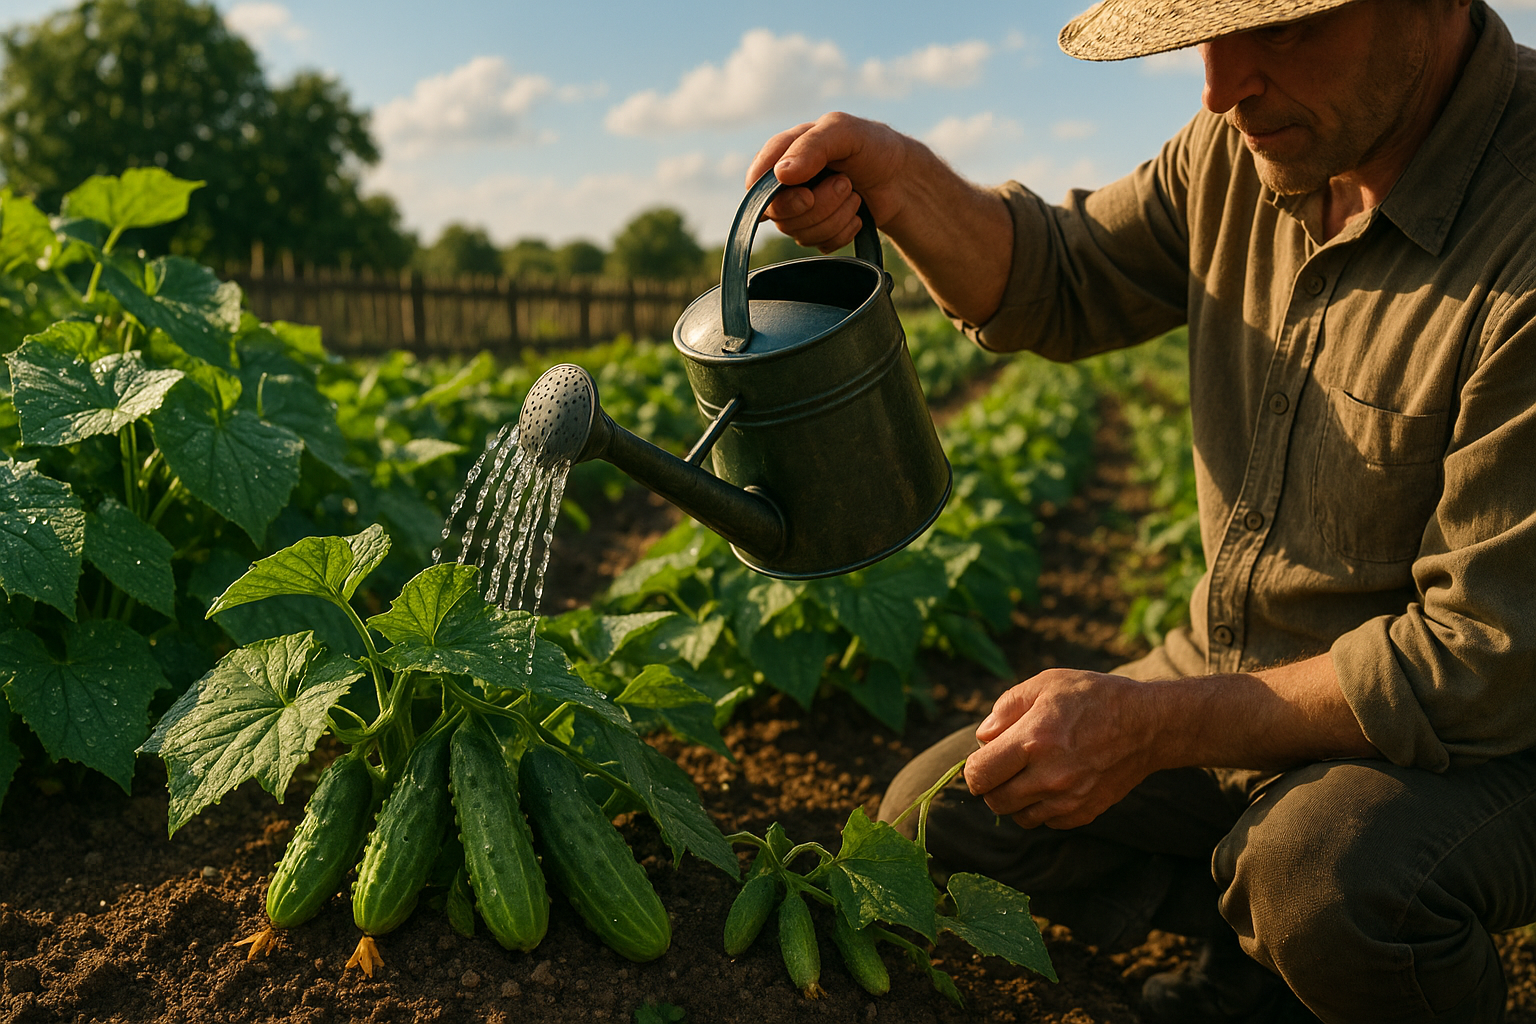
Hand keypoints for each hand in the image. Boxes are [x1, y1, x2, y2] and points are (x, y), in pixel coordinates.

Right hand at [745, 112, 914, 251]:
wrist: (903, 179)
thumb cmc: (873, 147)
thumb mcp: (844, 132)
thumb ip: (812, 147)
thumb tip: (780, 175)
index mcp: (784, 153)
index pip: (757, 185)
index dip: (775, 198)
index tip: (807, 195)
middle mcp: (787, 183)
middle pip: (779, 215)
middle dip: (818, 205)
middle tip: (846, 185)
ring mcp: (802, 209)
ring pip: (799, 234)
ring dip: (835, 217)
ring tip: (855, 195)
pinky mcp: (819, 231)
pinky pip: (819, 246)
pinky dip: (842, 233)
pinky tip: (857, 215)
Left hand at [963, 669, 1164, 829]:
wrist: (1147, 724)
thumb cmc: (1092, 697)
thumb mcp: (1045, 684)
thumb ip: (1005, 709)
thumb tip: (983, 739)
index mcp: (1033, 741)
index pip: (978, 773)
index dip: (973, 767)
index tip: (983, 758)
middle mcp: (1049, 776)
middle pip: (995, 800)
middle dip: (992, 785)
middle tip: (1005, 766)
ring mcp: (1068, 799)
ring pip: (1018, 817)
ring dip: (1015, 799)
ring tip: (1030, 773)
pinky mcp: (1084, 812)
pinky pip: (1046, 822)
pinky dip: (1041, 808)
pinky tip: (1053, 784)